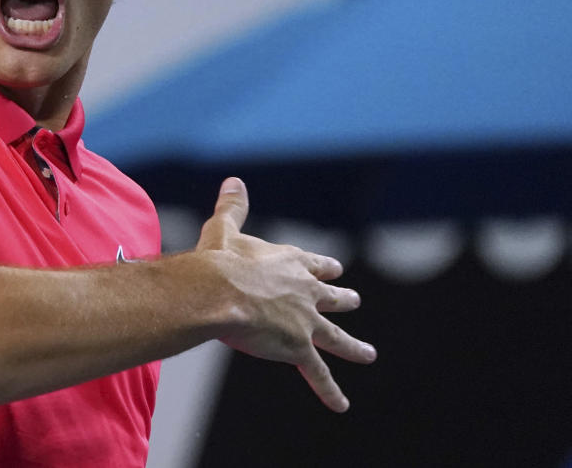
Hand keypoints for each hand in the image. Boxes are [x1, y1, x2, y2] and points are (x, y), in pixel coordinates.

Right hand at [196, 177, 376, 411]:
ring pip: (336, 335)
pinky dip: (329, 390)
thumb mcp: (224, 230)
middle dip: (342, 299)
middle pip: (330, 296)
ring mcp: (305, 320)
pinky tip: (341, 404)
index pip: (312, 263)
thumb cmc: (217, 261)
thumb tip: (234, 181)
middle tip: (354, 300)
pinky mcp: (299, 347)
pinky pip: (318, 373)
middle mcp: (304, 290)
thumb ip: (233, 207)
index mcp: (288, 261)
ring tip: (368, 353)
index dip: (322, 267)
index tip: (335, 268)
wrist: (217, 292)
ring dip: (352, 346)